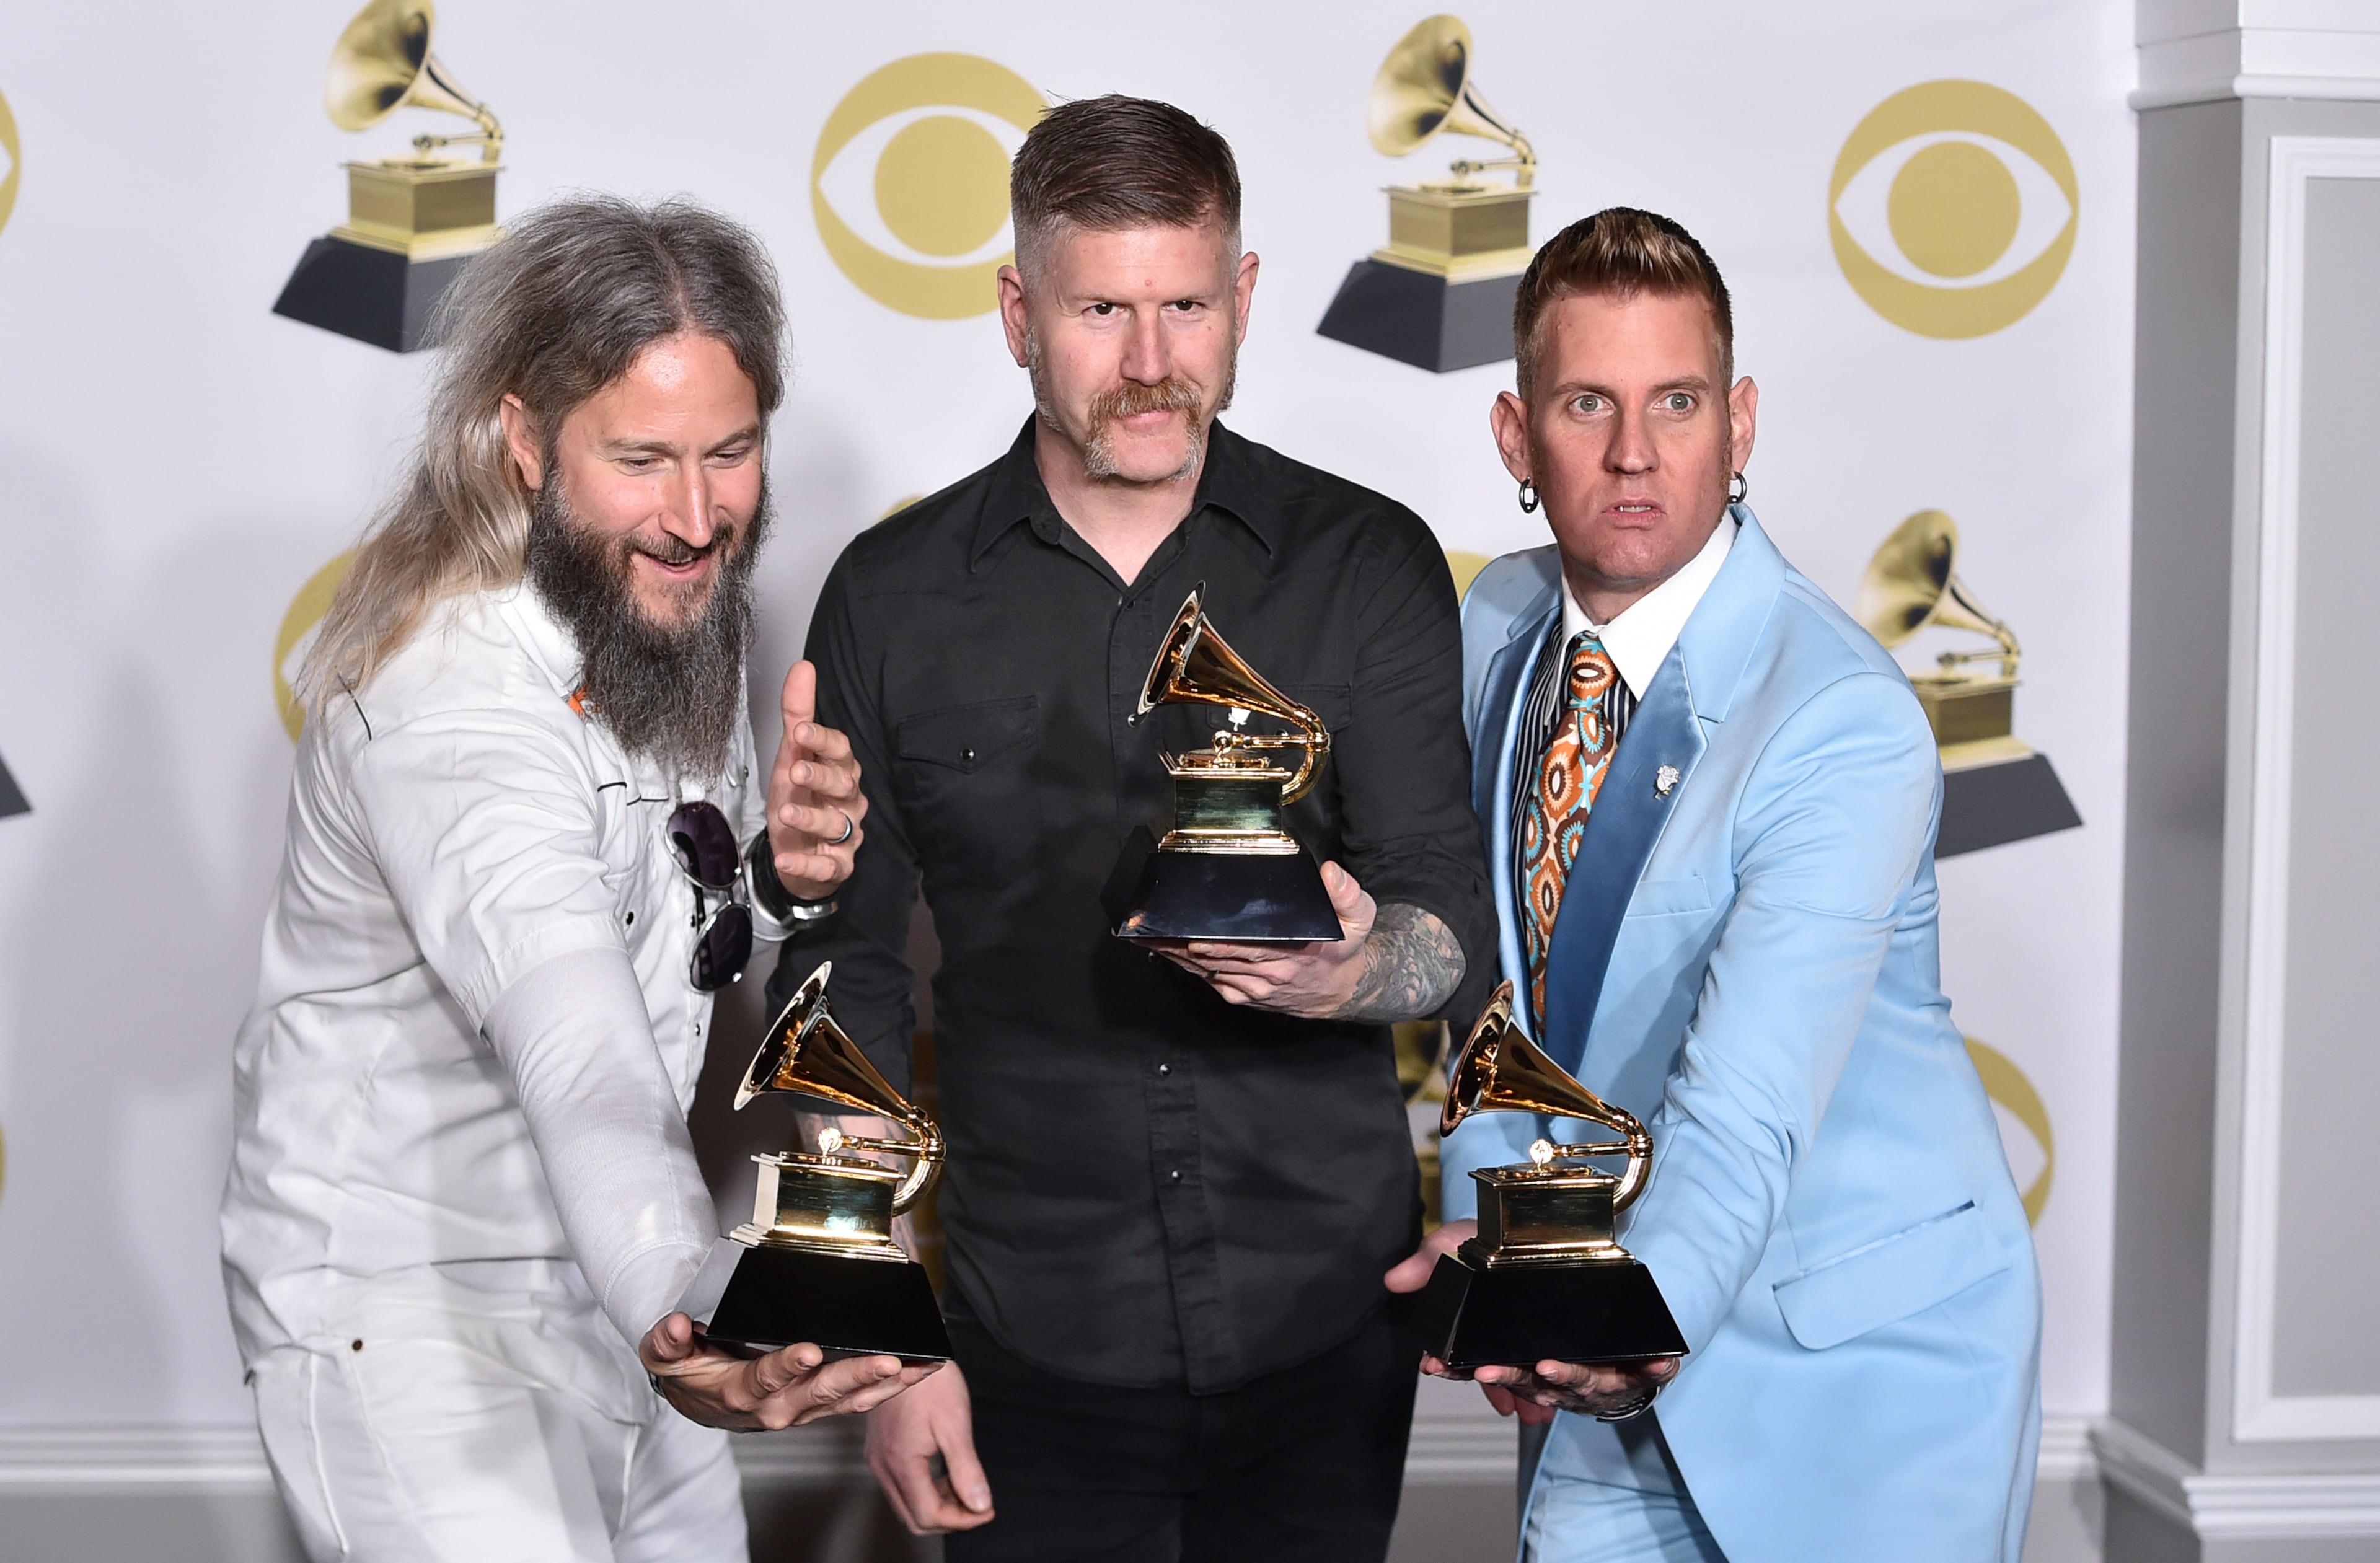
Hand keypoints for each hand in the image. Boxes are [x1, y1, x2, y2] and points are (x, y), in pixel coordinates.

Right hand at [638, 1312, 932, 1430]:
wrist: (698, 1399)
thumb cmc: (690, 1369)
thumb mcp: (665, 1355)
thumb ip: (667, 1340)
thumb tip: (676, 1325)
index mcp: (741, 1391)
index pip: (766, 1379)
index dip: (786, 1367)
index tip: (807, 1352)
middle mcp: (777, 1406)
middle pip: (819, 1392)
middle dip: (855, 1376)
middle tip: (886, 1361)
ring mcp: (803, 1409)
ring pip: (848, 1400)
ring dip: (883, 1384)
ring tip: (917, 1366)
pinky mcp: (820, 1406)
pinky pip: (858, 1401)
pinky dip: (888, 1387)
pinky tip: (917, 1371)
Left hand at [765, 660, 866, 900]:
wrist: (798, 854)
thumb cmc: (800, 797)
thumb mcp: (791, 755)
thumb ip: (797, 714)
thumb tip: (803, 667)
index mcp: (840, 770)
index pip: (840, 750)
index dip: (823, 741)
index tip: (801, 730)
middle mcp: (848, 800)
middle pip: (843, 784)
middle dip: (821, 776)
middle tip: (796, 770)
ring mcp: (845, 835)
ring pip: (837, 825)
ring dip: (811, 818)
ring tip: (786, 812)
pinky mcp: (837, 867)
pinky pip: (827, 868)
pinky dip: (807, 866)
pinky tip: (787, 859)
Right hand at [865, 1357, 994, 1533]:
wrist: (909, 1349)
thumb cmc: (932, 1381)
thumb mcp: (955, 1425)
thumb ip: (966, 1470)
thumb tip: (980, 1505)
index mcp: (901, 1463)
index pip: (929, 1515)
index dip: (962, 1520)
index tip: (987, 1510)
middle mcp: (883, 1466)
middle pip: (914, 1518)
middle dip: (950, 1519)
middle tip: (979, 1506)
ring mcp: (879, 1458)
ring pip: (907, 1505)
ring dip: (939, 1506)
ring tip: (967, 1490)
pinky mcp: (880, 1450)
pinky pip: (902, 1487)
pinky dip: (927, 1491)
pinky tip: (947, 1476)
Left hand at [1153, 861, 1375, 1017]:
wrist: (1345, 989)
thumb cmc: (1344, 948)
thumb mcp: (1359, 918)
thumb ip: (1348, 895)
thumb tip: (1331, 874)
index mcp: (1295, 953)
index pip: (1250, 948)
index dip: (1219, 945)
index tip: (1192, 936)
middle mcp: (1271, 973)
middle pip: (1219, 960)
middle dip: (1183, 946)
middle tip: (1151, 932)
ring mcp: (1256, 987)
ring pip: (1210, 972)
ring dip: (1178, 957)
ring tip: (1149, 940)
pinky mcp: (1247, 994)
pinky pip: (1214, 981)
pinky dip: (1190, 969)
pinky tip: (1170, 954)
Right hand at [1392, 1221, 1676, 1424]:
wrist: (1563, 1232)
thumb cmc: (1502, 1243)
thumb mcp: (1462, 1243)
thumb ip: (1432, 1262)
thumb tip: (1394, 1281)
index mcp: (1500, 1344)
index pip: (1473, 1366)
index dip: (1454, 1368)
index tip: (1435, 1365)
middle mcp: (1537, 1358)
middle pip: (1519, 1379)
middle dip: (1501, 1379)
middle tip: (1487, 1373)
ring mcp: (1579, 1360)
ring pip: (1571, 1384)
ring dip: (1561, 1380)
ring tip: (1551, 1368)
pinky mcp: (1620, 1354)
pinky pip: (1639, 1372)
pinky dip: (1651, 1369)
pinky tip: (1660, 1363)